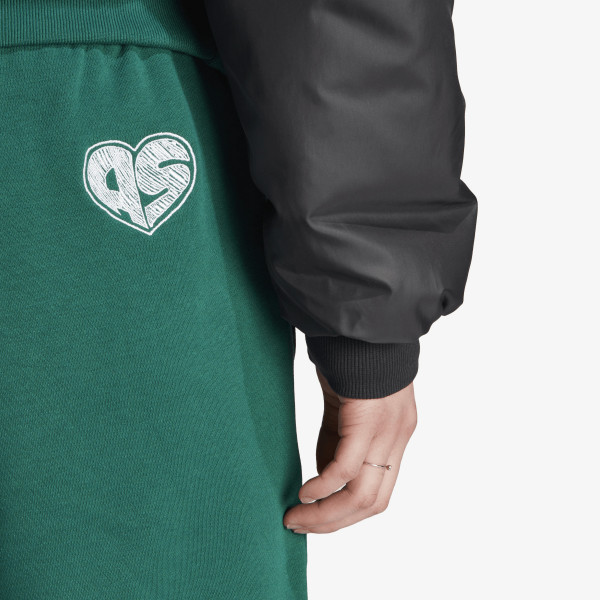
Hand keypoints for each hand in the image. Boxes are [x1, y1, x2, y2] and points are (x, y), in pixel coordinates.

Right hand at [283, 367, 417, 533]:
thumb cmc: (352, 359)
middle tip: (299, 525)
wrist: (362, 321)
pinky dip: (323, 488)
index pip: (378, 493)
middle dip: (333, 523)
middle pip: (373, 503)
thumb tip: (325, 477)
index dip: (346, 514)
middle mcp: (397, 438)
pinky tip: (304, 492)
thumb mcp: (346, 407)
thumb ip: (337, 440)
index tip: (314, 519)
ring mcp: (388, 431)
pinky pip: (345, 468)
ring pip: (363, 495)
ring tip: (296, 517)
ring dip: (326, 515)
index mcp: (394, 436)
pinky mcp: (368, 418)